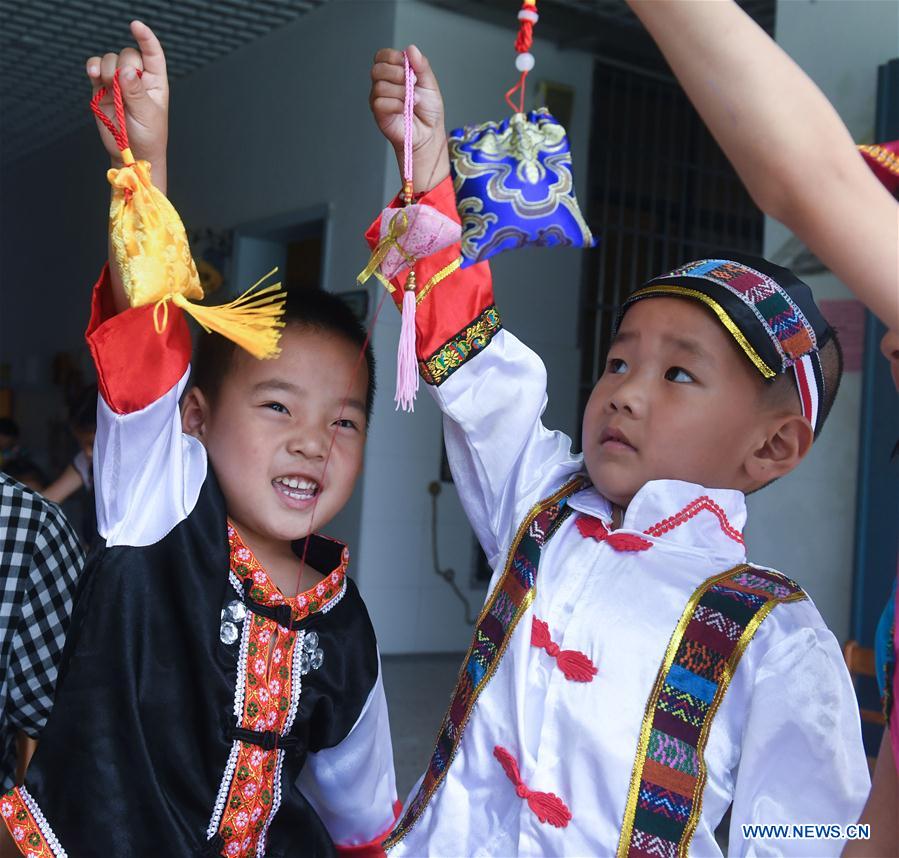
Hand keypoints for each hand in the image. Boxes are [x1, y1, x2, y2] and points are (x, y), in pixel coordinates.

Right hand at [86, 20, 167, 189]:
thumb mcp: (147, 116)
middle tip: (123, 86)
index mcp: (155, 82)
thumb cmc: (148, 137)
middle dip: (123, 65)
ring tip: (109, 87)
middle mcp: (137, 79)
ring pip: (109, 59)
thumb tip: (128, 71)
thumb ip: (136, 93)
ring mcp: (118, 82)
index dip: (145, 38)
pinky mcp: (102, 88)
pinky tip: (93, 75)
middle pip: (128, 55)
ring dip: (107, 69)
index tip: (135, 26)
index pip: (153, 54)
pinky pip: (95, 68)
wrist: (131, 153)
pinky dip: (92, 67)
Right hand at [370, 45, 449, 193]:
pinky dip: (396, 104)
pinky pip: (380, 102)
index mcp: (393, 73)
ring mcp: (379, 100)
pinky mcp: (379, 114)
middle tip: (412, 83)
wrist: (429, 134)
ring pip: (380, 86)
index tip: (409, 67)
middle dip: (397, 73)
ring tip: (413, 100)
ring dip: (401, 91)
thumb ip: (421, 66)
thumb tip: (411, 49)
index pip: (383, 56)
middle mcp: (383, 85)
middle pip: (378, 68)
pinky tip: (405, 109)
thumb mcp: (430, 84)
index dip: (394, 57)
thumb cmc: (428, 111)